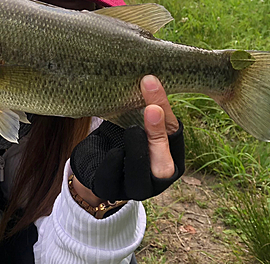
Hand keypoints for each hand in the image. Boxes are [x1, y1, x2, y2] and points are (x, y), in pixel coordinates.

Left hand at [70, 75, 184, 201]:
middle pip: (164, 164)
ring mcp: (135, 189)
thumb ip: (145, 108)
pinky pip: (113, 181)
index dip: (166, 114)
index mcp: (172, 157)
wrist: (95, 160)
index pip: (174, 136)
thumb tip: (148, 77)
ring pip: (141, 177)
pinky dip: (113, 164)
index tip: (153, 86)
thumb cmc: (121, 135)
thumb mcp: (135, 120)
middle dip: (159, 136)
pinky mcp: (111, 192)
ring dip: (138, 151)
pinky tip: (111, 150)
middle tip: (152, 109)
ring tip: (132, 130)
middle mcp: (157, 179)